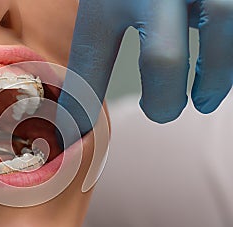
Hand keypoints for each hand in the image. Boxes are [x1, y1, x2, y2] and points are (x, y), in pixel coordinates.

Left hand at [57, 0, 232, 146]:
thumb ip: (103, 28)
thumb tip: (82, 90)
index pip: (90, 58)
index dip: (81, 104)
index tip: (74, 133)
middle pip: (163, 58)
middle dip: (163, 99)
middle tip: (161, 112)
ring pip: (222, 32)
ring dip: (215, 78)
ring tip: (203, 100)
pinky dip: (231, 54)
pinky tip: (222, 62)